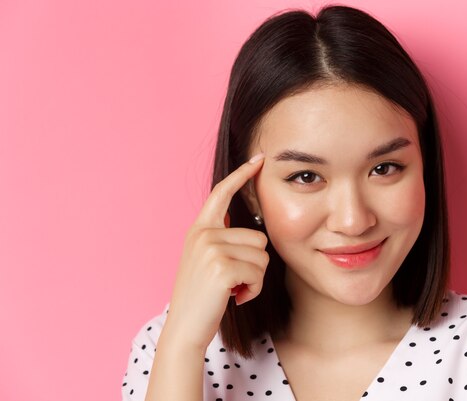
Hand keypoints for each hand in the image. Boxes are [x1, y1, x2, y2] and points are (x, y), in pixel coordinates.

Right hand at [163, 153, 267, 349]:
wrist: (185, 327)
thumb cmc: (202, 296)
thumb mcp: (206, 259)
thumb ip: (221, 238)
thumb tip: (244, 223)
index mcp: (200, 229)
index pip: (222, 193)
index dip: (241, 175)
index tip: (259, 159)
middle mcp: (203, 234)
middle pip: (259, 236)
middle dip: (255, 263)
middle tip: (235, 280)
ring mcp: (211, 249)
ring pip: (262, 255)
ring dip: (256, 278)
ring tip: (234, 288)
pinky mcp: (221, 267)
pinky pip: (259, 272)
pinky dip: (254, 289)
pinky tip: (236, 297)